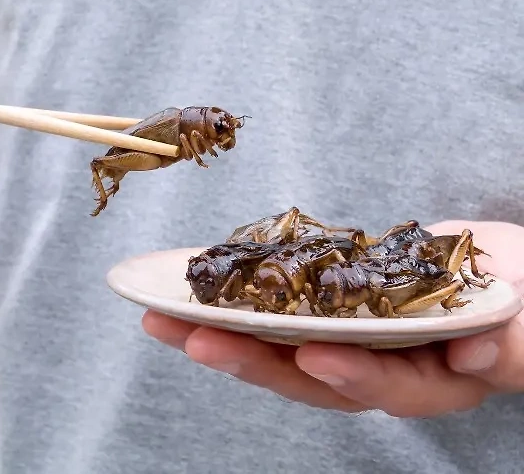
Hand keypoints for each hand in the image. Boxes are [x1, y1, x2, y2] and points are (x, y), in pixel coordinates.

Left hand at [143, 221, 523, 415]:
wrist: (494, 267)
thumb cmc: (519, 287)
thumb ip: (514, 340)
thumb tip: (474, 356)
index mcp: (436, 379)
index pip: (392, 386)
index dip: (354, 375)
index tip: (316, 355)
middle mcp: (381, 371)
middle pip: (312, 378)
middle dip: (251, 361)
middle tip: (195, 340)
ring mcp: (347, 344)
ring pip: (280, 352)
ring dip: (221, 336)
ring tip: (164, 321)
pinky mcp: (322, 314)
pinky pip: (272, 316)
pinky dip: (231, 306)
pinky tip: (189, 293)